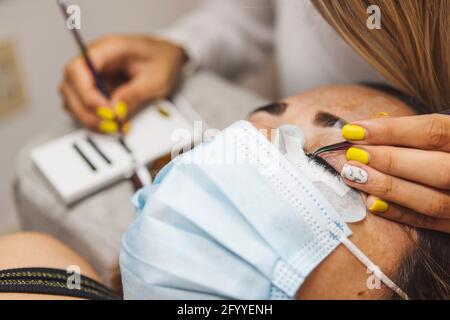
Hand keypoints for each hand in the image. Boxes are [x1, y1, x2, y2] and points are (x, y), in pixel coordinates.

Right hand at [59, 35, 187, 132]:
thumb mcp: (156, 79)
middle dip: (87, 110)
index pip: (78, 69)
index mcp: (107, 48)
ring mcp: (92, 75)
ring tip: (114, 126)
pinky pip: (84, 107)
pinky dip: (94, 118)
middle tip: (111, 124)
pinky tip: (112, 124)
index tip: (106, 111)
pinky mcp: (95, 89)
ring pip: (72, 99)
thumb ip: (134, 94)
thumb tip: (115, 111)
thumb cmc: (162, 59)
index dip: (86, 94)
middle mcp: (94, 61)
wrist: (168, 57)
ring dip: (88, 117)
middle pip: (69, 86)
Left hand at [340, 114, 449, 232]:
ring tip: (353, 176)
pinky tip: (371, 203)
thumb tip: (373, 124)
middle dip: (388, 160)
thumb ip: (419, 131)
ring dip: (388, 188)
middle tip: (352, 154)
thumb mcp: (449, 133)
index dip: (391, 130)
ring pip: (432, 200)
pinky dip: (400, 213)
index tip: (353, 129)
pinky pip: (430, 223)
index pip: (433, 131)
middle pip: (434, 168)